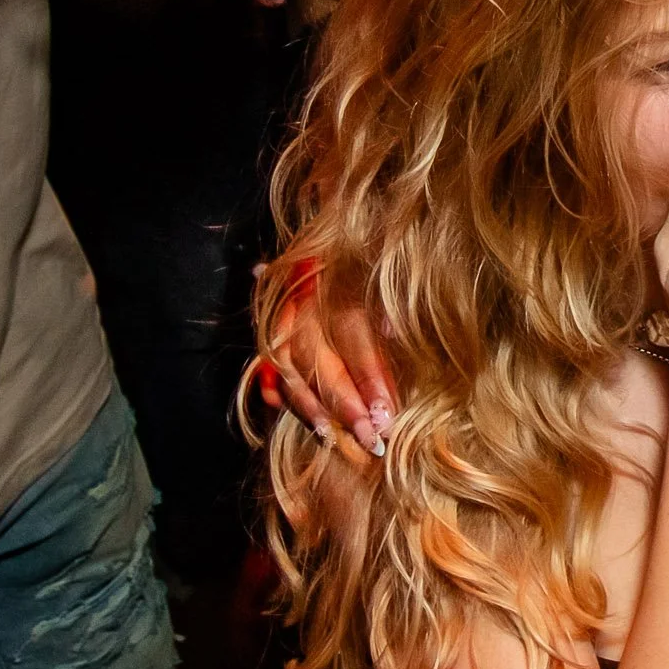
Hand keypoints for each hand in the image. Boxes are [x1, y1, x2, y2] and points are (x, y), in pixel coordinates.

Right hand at [260, 261, 398, 456]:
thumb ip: (392, 304)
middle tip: (371, 439)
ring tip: (337, 438)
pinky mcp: (273, 327)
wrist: (350, 228)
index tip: (387, 413)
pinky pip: (272, 367)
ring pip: (290, 364)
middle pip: (317, 355)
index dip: (368, 374)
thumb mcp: (391, 274)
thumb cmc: (379, 260)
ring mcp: (284, 312)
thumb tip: (395, 332)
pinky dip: (289, 397)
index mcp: (338, 275)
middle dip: (344, 403)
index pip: (350, 330)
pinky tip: (312, 422)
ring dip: (313, 406)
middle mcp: (306, 295)